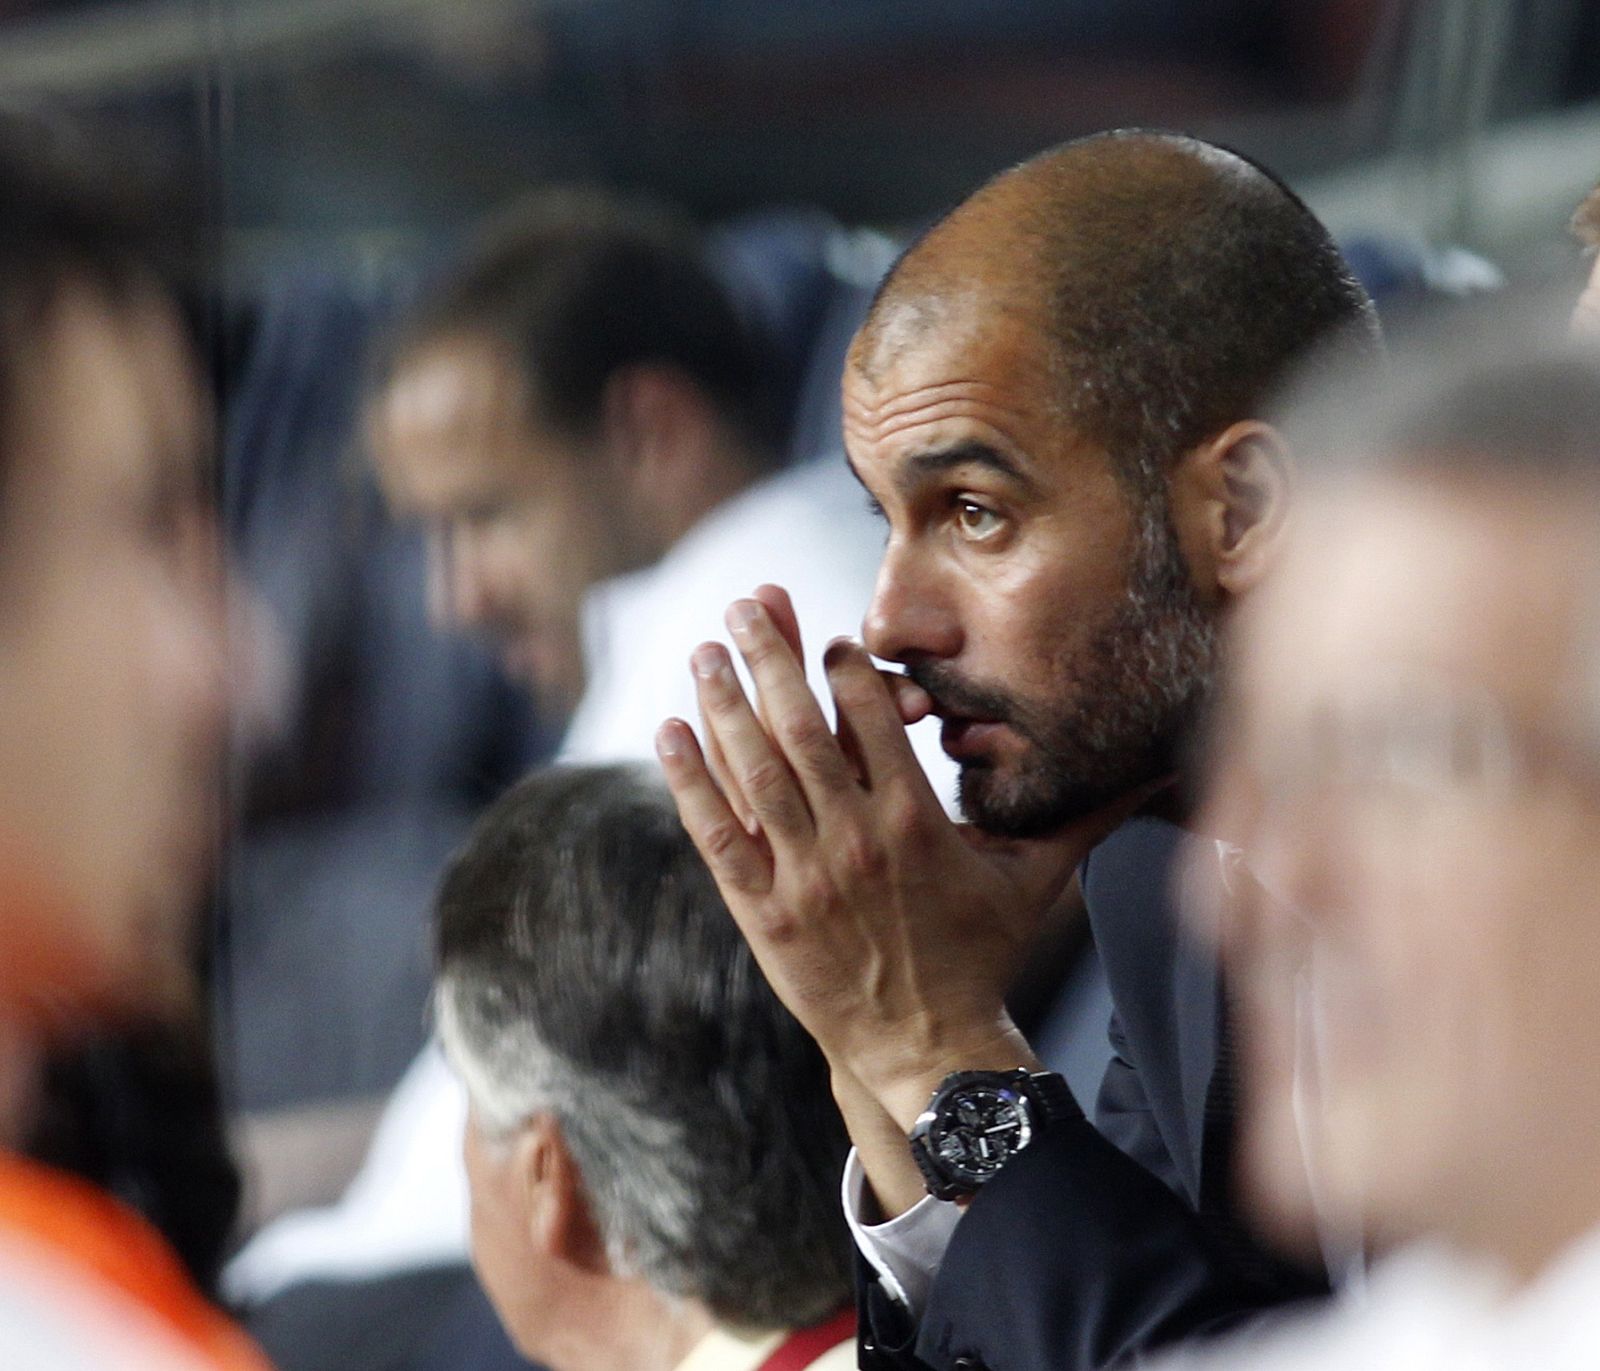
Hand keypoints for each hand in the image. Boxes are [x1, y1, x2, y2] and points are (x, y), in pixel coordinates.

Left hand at [657, 587, 1094, 1130]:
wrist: (925, 1046)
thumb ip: (1087, 817)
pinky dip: (690, 780)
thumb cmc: (981, 955)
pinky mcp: (761, 912)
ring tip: (705, 648)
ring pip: (754, 771)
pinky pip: (717, 833)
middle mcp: (855, 841)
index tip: (830, 639)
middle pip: (803, 728)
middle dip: (772, 657)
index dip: (847, 668)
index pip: (873, 719)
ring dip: (724, 703)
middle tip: (747, 602)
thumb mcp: (1035, 880)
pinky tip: (670, 730)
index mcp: (917, 822)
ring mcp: (802, 876)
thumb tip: (1165, 773)